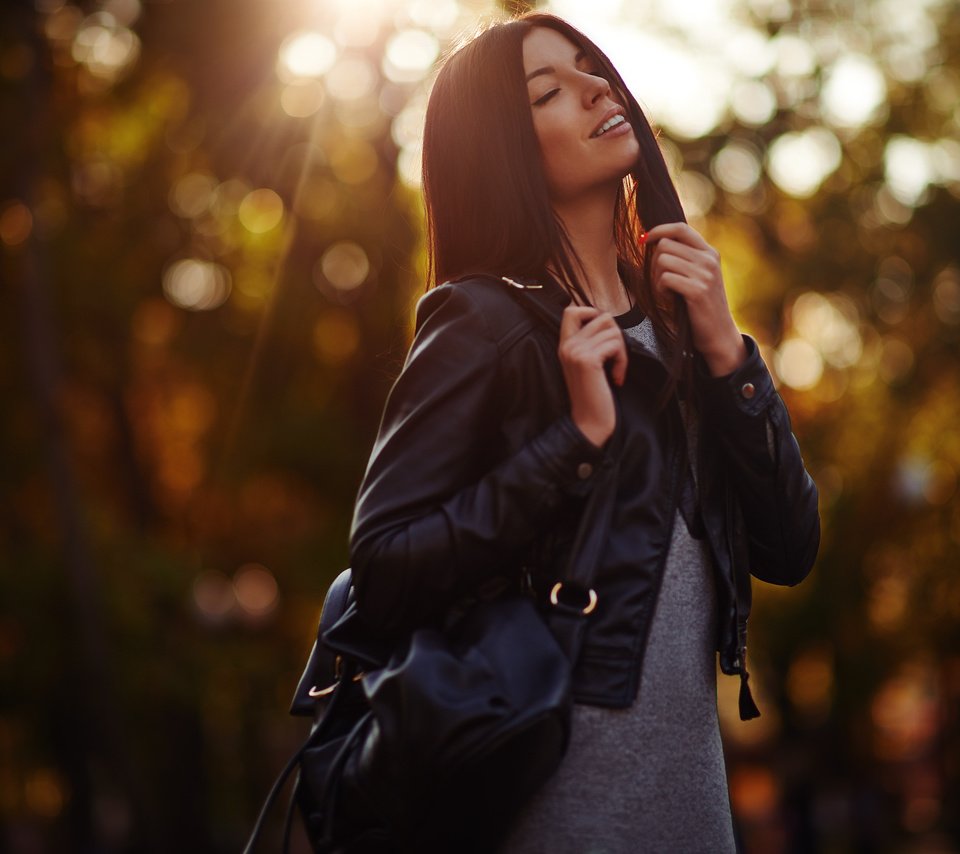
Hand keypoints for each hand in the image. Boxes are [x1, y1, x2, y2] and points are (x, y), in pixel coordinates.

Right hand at [558, 306, 627, 447]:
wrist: (589, 421)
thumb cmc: (593, 395)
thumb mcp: (586, 364)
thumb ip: (590, 342)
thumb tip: (608, 321)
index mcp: (564, 345)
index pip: (572, 310)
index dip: (593, 313)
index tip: (604, 335)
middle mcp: (567, 345)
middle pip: (602, 317)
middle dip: (616, 335)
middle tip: (615, 357)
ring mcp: (576, 351)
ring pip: (612, 330)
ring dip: (621, 350)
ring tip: (616, 369)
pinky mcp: (588, 360)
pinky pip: (616, 345)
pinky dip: (622, 361)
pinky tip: (616, 377)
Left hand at [646, 222, 746, 375]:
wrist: (718, 333)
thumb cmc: (700, 305)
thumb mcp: (698, 276)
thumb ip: (684, 258)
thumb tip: (654, 240)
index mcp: (709, 252)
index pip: (680, 228)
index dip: (659, 230)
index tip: (644, 239)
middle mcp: (709, 259)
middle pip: (665, 245)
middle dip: (654, 263)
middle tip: (661, 281)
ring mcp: (705, 274)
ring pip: (663, 261)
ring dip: (657, 278)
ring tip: (667, 292)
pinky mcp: (697, 290)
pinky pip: (665, 279)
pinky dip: (660, 291)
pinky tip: (669, 299)